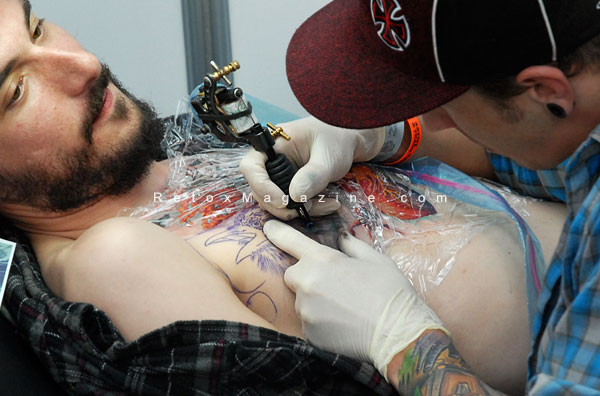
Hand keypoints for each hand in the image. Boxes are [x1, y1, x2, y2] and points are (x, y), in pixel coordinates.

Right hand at [240, 117, 384, 218]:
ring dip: (297, 210)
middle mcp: (271, 160)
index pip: (251, 167)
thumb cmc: (338, 137)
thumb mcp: (328, 156)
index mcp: (273, 145)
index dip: (261, 186)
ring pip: (275, 201)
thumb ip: (312, 175)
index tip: (282, 200)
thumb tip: (294, 195)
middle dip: (282, 205)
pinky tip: (328, 204)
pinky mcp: (291, 186)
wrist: (351, 140)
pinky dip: (307, 208)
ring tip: (326, 205)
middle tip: (305, 208)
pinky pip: (290, 203)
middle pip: (260, 190)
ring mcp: (280, 174)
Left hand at [263, 220, 447, 377]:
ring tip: (341, 307)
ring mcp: (305, 310)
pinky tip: (340, 323)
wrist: (399, 334)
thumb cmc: (391, 292)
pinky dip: (319, 320)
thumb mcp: (375, 258)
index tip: (268, 227)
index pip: (290, 241)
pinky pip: (307, 321)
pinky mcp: (308, 333)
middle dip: (305, 276)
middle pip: (292, 274)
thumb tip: (341, 238)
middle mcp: (307, 283)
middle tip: (332, 283)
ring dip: (313, 300)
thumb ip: (351, 244)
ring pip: (300, 299)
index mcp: (322, 260)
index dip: (276, 231)